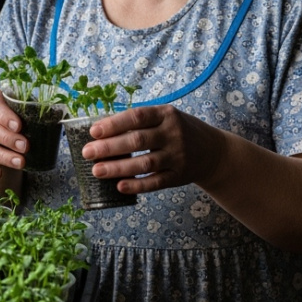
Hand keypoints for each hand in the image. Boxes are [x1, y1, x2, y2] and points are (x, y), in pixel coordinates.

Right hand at [0, 90, 28, 179]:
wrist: (4, 122)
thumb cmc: (17, 112)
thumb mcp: (24, 105)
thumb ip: (36, 108)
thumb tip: (58, 114)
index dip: (5, 117)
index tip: (19, 126)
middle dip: (8, 139)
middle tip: (25, 146)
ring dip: (3, 156)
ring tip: (21, 162)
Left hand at [80, 105, 227, 193]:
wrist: (214, 152)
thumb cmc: (179, 131)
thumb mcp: (166, 117)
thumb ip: (140, 121)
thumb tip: (100, 130)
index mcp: (166, 114)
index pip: (137, 117)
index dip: (114, 124)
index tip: (93, 131)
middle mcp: (173, 134)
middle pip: (137, 141)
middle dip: (109, 147)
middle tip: (87, 152)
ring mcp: (177, 156)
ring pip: (144, 164)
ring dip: (118, 168)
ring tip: (96, 170)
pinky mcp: (179, 176)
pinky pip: (155, 182)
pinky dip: (136, 185)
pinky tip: (119, 186)